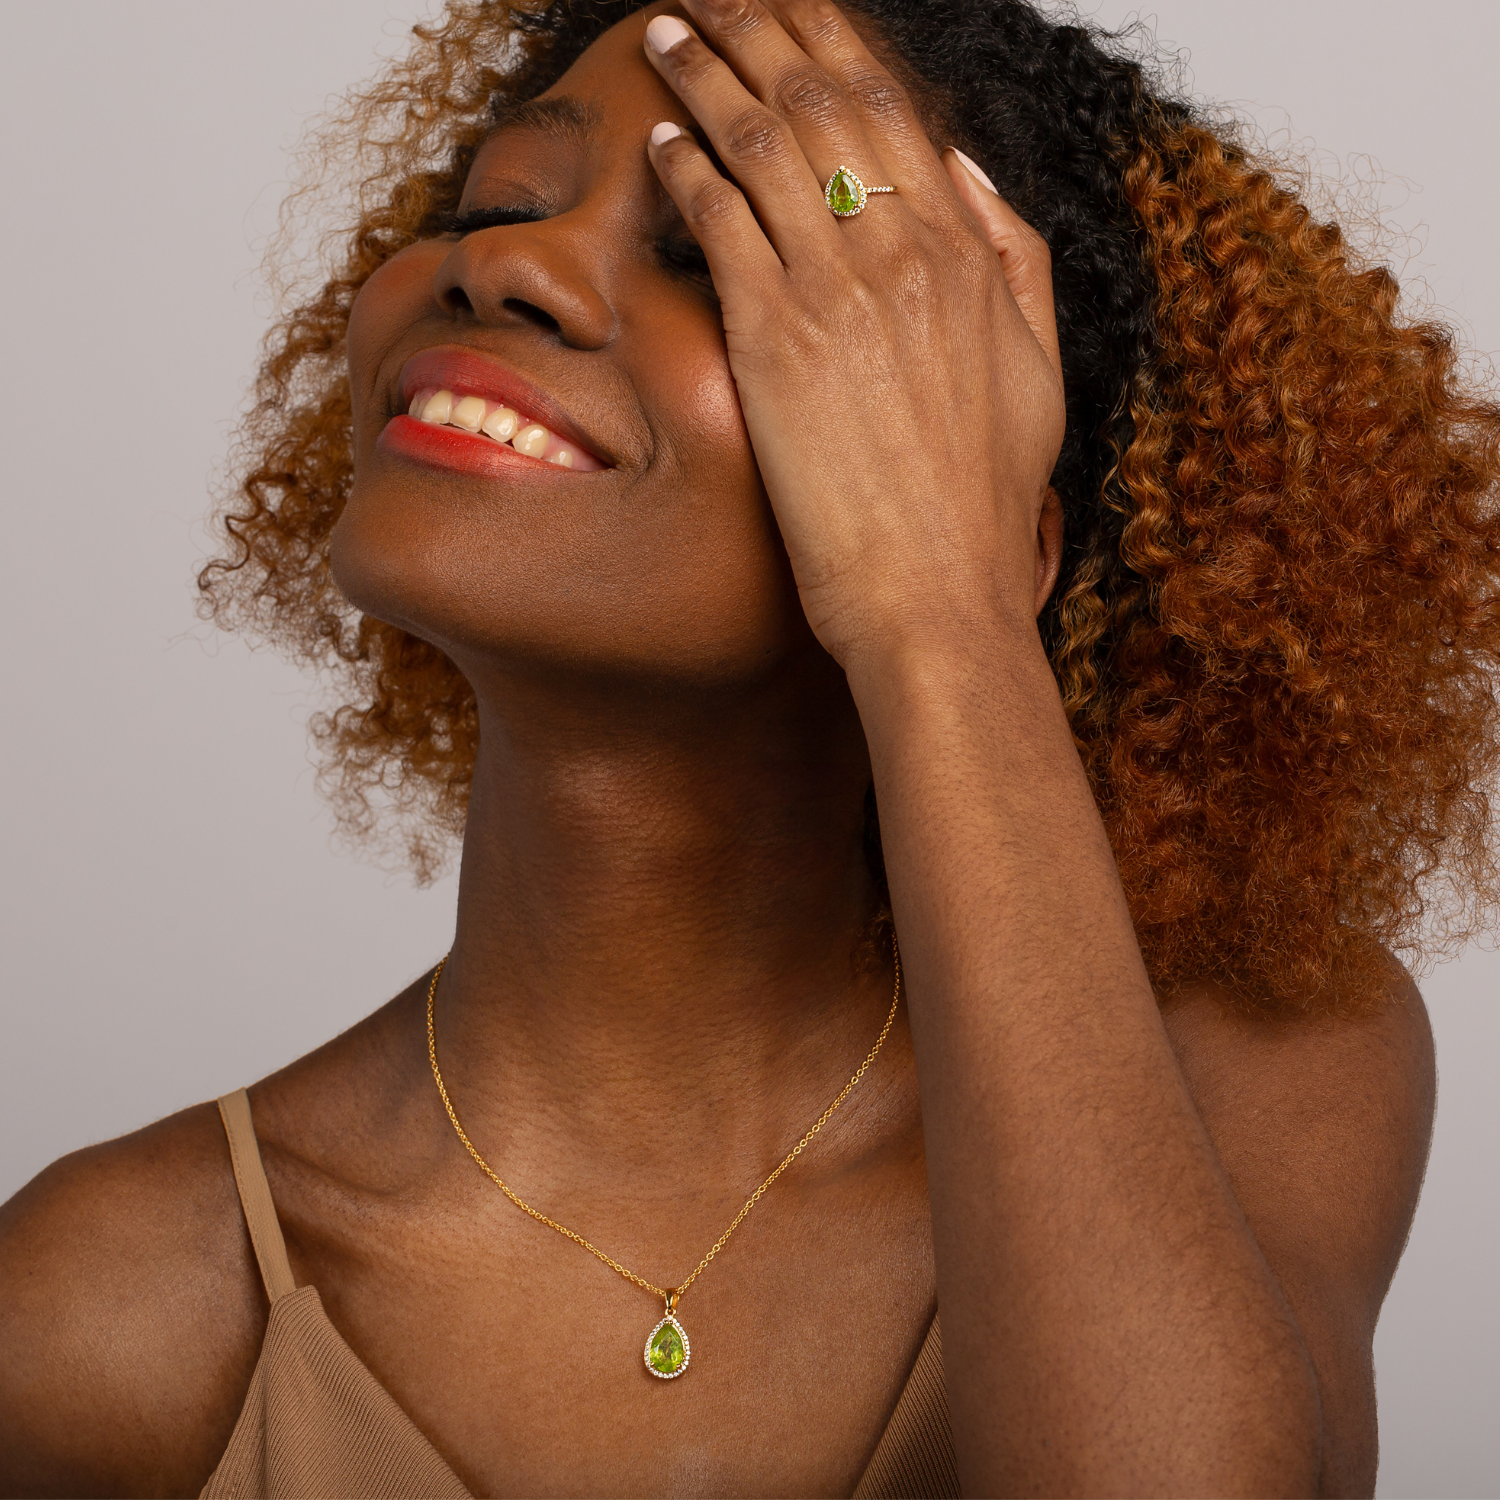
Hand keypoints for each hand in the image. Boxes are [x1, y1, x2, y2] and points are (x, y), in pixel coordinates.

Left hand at [643, 0, 1066, 670]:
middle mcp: (905, 252)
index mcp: (968, 254)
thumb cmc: (982, 504)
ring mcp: (839, 292)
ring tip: (669, 33)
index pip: (895, 112)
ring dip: (709, 73)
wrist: (938, 597)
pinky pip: (722, 222)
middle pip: (824, 103)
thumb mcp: (1038, 371)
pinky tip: (662, 142)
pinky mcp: (776, 343)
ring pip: (763, 143)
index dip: (836, 46)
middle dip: (764, 28)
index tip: (796, 10)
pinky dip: (689, 169)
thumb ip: (1013, 257)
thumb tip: (966, 166)